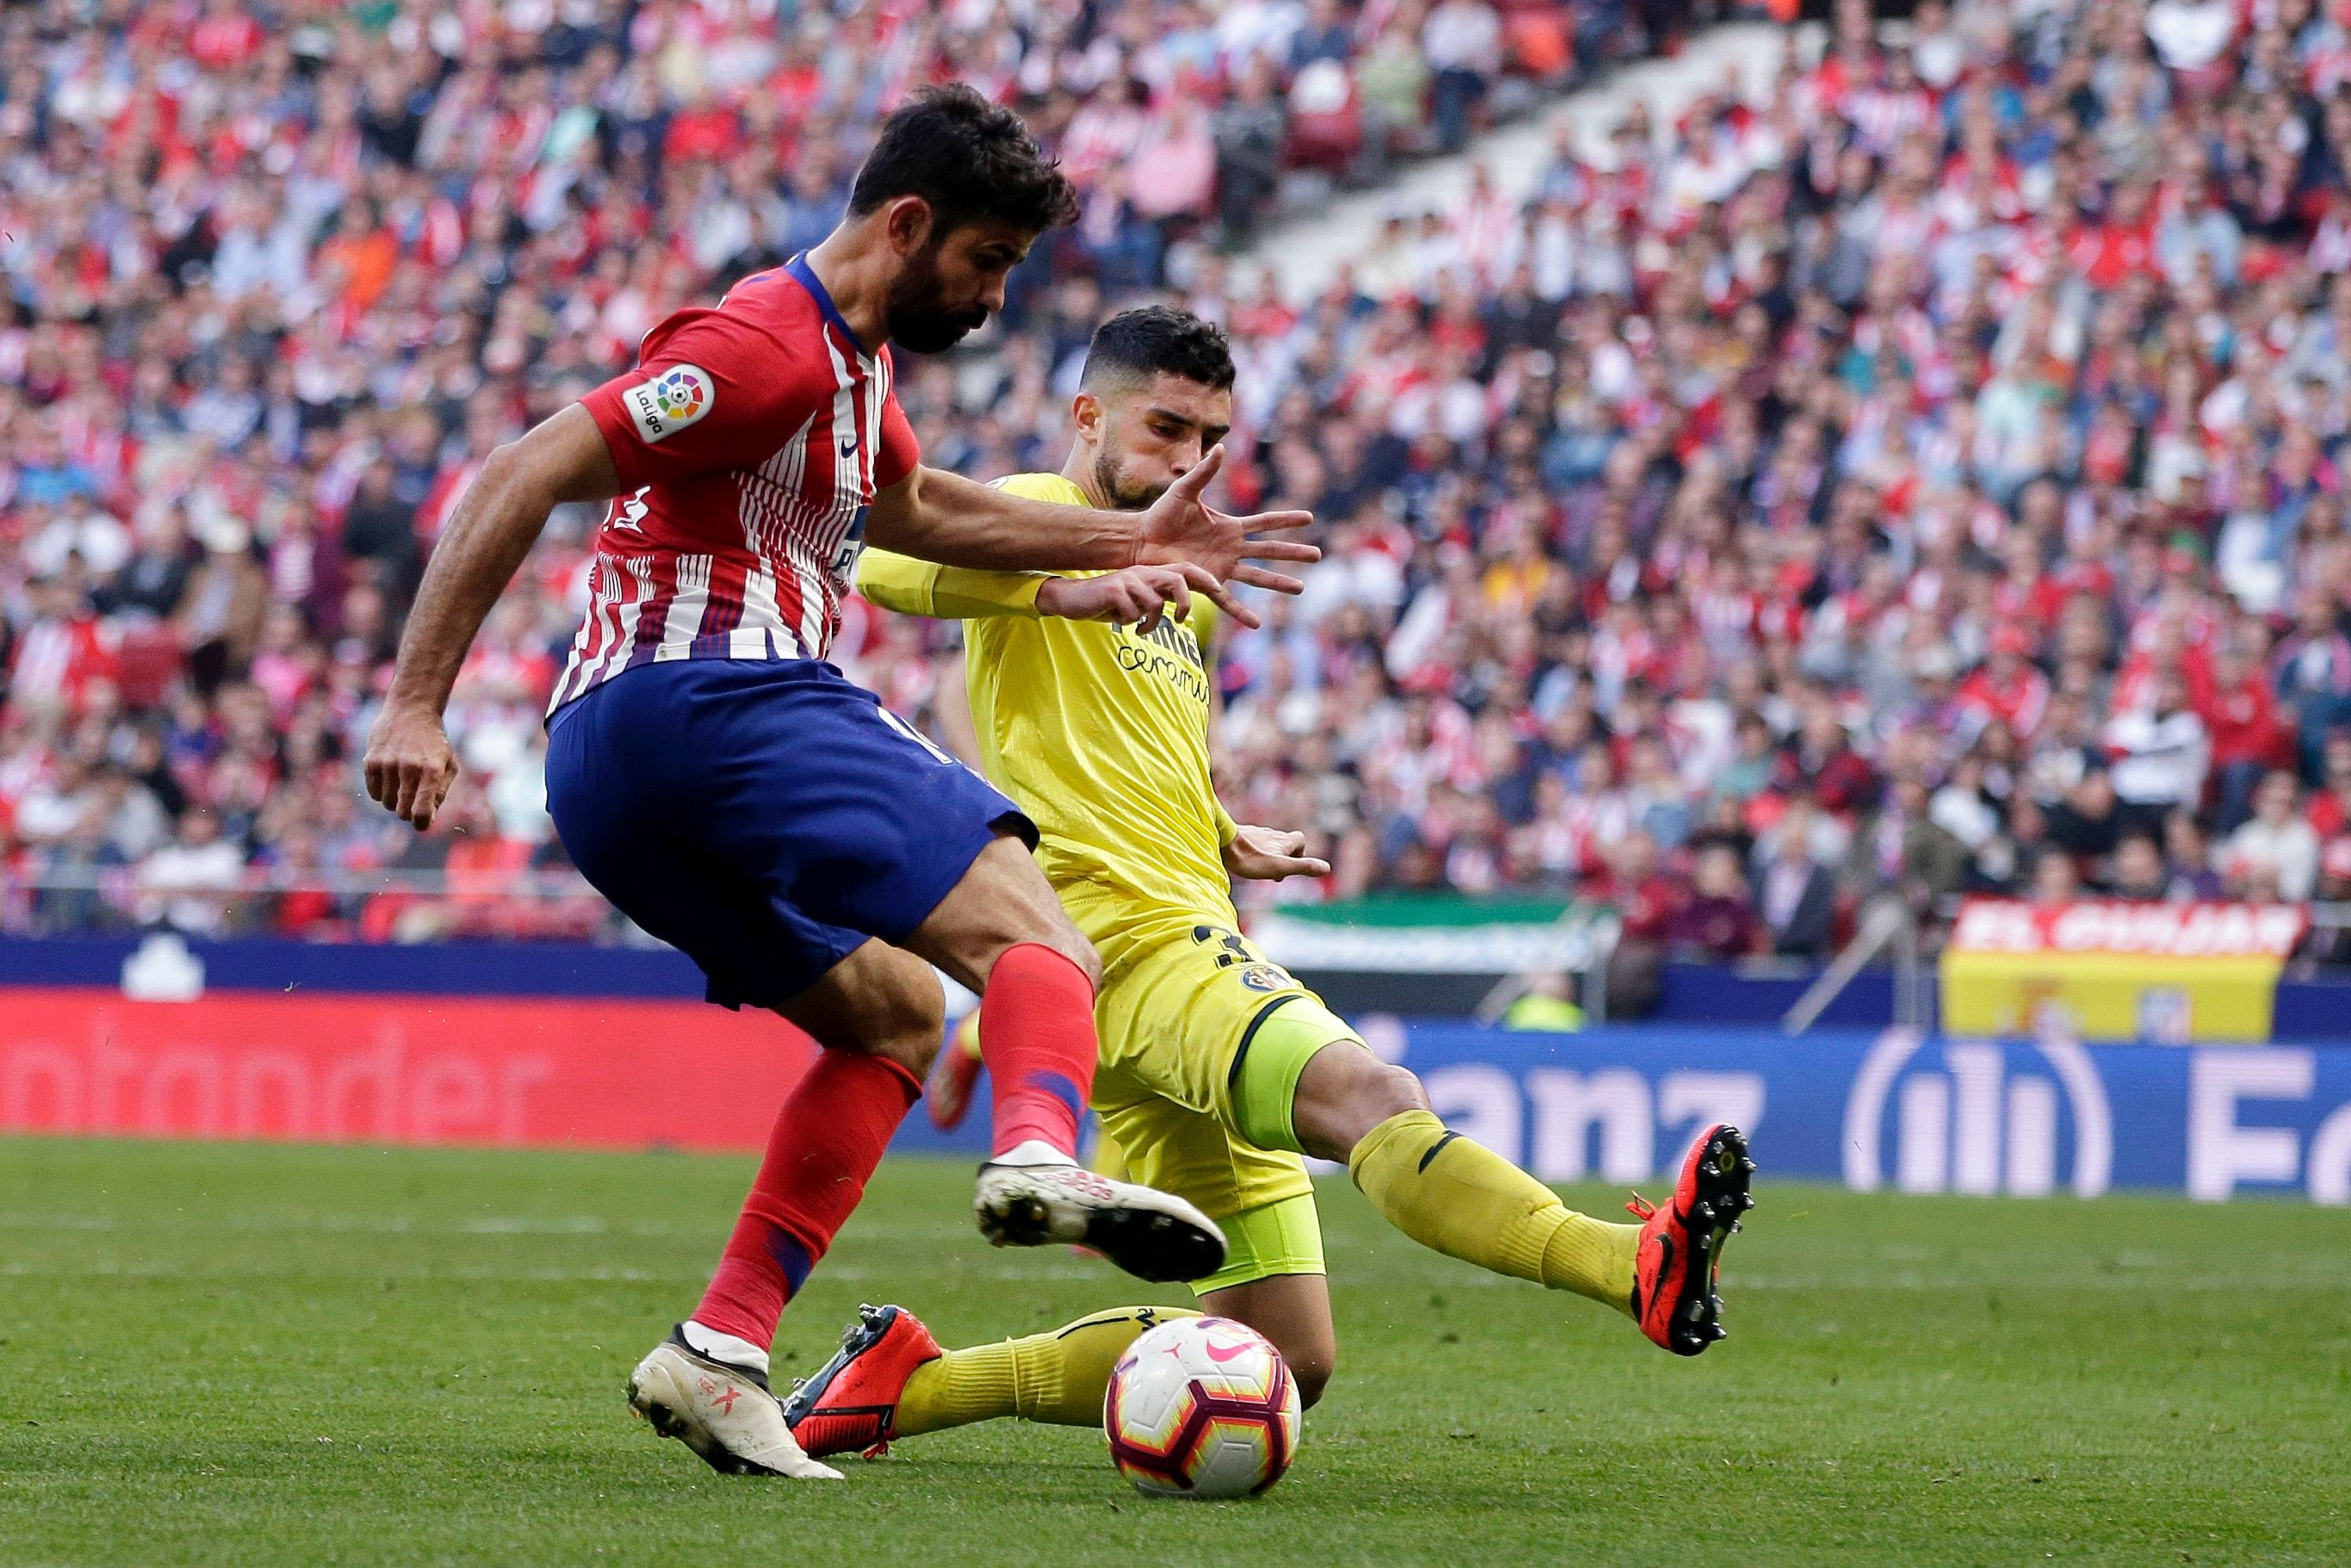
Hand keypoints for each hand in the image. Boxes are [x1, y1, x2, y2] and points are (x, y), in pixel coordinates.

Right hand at [363, 701, 459, 830]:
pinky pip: (373, 793)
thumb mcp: (449, 764)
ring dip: (395, 800)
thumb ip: (440, 792)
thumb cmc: (434, 742)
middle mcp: (409, 768)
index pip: (422, 812)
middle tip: (413, 800)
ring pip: (387, 804)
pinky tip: (390, 777)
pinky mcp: (371, 760)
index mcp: (432, 771)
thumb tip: (428, 818)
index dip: (422, 823)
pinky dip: (382, 791)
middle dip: (409, 812)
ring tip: (403, 783)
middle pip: (402, 812)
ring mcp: (388, 764)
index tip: (422, 822)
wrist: (411, 710)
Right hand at [1036, 565, 1220, 632]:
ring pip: (1155, 604)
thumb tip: (1179, 613)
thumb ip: (1156, 603)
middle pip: (1177, 581)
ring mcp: (1129, 579)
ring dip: (1150, 623)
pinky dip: (1130, 624)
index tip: (1220, 591)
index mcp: (1150, 574)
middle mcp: (1142, 572)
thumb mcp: (1136, 602)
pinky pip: (1134, 614)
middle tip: (1180, 621)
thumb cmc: (1107, 603)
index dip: (1204, 578)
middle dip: (1185, 603)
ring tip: (1141, 629)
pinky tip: (1119, 621)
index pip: (1184, 570)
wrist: (1072, 598)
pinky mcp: (1115, 590)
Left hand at [1134, 445, 1318, 629]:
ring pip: (1257, 577)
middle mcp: (1231, 549)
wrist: (1141, 540)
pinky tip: (1257, 624)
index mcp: (1229, 526)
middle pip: (1269, 551)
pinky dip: (1241, 613)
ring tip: (1300, 589)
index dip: (1287, 520)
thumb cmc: (1160, 514)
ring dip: (1279, 582)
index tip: (1309, 518)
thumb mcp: (1184, 490)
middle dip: (1293, 553)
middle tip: (1318, 555)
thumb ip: (1204, 472)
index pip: (1265, 523)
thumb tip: (1220, 447)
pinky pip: (1226, 601)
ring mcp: (1221, 568)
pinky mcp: (1206, 583)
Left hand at [1222, 824, 1331, 881]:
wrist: (1220, 843)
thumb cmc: (1249, 858)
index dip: (1300, 852)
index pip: (1299, 840)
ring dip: (1268, 856)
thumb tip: (1327, 868)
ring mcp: (1255, 834)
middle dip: (1283, 858)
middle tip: (1275, 874)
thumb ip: (1303, 867)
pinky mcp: (1241, 836)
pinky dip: (1253, 853)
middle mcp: (1271, 834)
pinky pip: (1252, 843)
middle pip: (1284, 843)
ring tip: (1259, 870)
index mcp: (1283, 841)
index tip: (1291, 866)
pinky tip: (1244, 862)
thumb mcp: (1280, 867)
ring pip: (1268, 844)